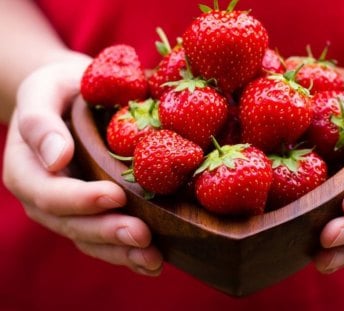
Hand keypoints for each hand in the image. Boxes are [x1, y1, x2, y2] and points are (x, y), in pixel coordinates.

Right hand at [2, 57, 162, 275]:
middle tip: (142, 236)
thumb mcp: (43, 91)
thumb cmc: (59, 90)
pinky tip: (152, 261)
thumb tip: (55, 158)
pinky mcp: (89, 214)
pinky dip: (126, 253)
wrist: (72, 99)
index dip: (81, 199)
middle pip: (72, 224)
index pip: (49, 193)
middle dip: (108, 232)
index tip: (115, 195)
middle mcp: (43, 197)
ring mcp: (66, 211)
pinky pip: (103, 240)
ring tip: (153, 259)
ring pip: (89, 239)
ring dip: (121, 253)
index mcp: (26, 169)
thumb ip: (40, 122)